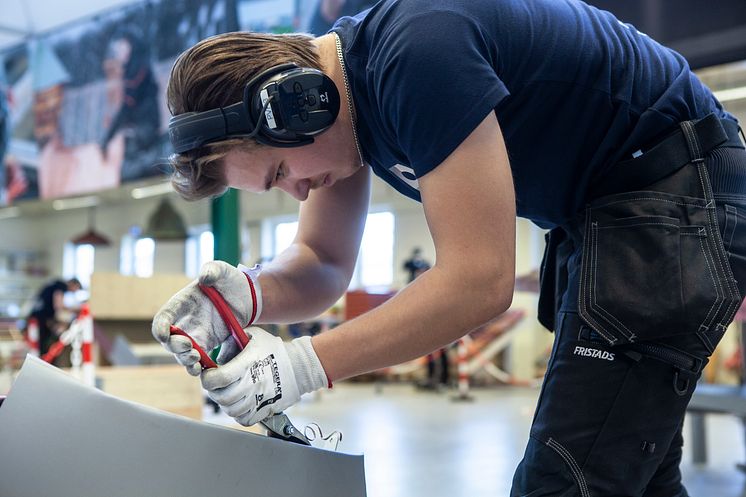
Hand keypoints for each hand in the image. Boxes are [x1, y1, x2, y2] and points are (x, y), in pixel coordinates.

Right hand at [151, 261, 261, 374]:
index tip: (165, 334)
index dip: (160, 326)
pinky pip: (197, 359)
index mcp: (182, 303)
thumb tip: (205, 277)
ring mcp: (195, 335)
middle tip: (189, 347)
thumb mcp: (222, 270)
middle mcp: (185, 321)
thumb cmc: (230, 280)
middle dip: (175, 346)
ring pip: (181, 353)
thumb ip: (212, 270)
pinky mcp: (207, 345)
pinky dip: (196, 366)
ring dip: (184, 359)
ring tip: (196, 360)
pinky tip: (201, 369)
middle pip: (169, 340)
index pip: (163, 317)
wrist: (247, 296)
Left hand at [202, 329, 328, 425]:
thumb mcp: (254, 336)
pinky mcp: (265, 409)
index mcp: (248, 364)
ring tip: (229, 393)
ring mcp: (260, 399)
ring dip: (225, 402)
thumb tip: (217, 354)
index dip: (208, 378)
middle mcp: (253, 383)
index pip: (220, 378)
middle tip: (217, 384)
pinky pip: (244, 419)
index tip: (209, 374)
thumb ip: (233, 341)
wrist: (299, 366)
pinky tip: (240, 403)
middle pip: (222, 397)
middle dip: (214, 391)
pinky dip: (238, 413)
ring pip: (231, 410)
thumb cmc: (275, 349)